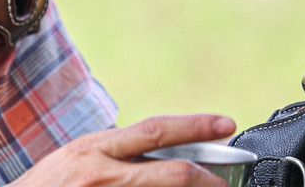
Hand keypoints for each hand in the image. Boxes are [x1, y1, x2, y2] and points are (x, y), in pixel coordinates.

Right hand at [9, 114, 237, 185]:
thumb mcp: (75, 159)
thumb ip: (113, 155)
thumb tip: (155, 154)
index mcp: (95, 148)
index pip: (155, 130)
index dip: (195, 126)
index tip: (226, 123)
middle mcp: (100, 172)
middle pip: (171, 172)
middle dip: (208, 178)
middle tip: (229, 181)